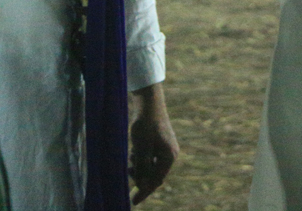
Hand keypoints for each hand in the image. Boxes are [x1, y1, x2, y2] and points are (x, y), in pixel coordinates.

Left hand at [128, 82, 178, 203]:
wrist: (149, 104)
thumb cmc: (145, 125)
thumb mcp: (141, 148)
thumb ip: (143, 168)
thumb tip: (142, 186)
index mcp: (169, 157)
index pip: (156, 181)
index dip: (144, 192)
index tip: (132, 202)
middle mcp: (170, 155)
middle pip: (154, 175)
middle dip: (140, 176)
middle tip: (128, 169)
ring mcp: (165, 149)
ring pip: (150, 167)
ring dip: (138, 166)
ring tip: (131, 154)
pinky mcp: (159, 144)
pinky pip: (149, 159)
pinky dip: (140, 159)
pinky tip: (134, 149)